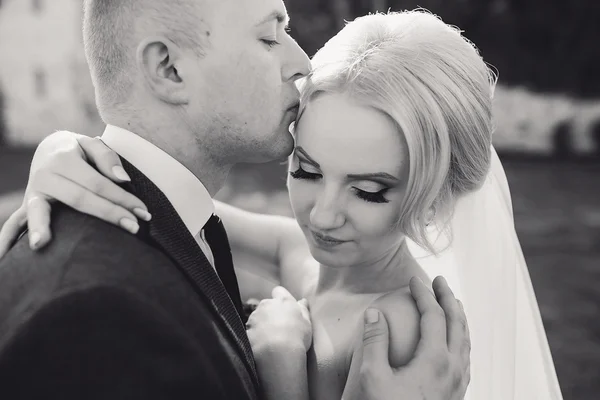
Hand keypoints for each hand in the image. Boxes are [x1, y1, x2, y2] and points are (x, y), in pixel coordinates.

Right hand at [0, 131, 149, 257]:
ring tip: (42, 245)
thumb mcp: (91, 144)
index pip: (98, 183)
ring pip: (40, 210)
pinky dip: (7, 239)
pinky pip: (14, 223)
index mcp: (63, 158)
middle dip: (109, 214)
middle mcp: (45, 175)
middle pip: (79, 199)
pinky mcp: (28, 206)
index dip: (123, 198)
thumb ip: (107, 157)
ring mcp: (33, 192)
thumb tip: (122, 179)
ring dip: (41, 227)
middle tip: (134, 228)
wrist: (48, 149)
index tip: (144, 213)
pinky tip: (5, 256)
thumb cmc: (78, 151)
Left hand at [245, 286, 311, 359]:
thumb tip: (301, 301)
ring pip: (257, 316)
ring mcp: (255, 316)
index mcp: (283, 300)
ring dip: (262, 322)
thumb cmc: (297, 337)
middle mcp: (267, 304)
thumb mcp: (307, 323)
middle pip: (267, 304)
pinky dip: (255, 334)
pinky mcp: (247, 328)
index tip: (285, 308)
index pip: (278, 291)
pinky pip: (251, 328)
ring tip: (270, 338)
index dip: (280, 298)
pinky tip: (262, 344)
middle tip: (279, 326)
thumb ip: (303, 309)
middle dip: (270, 312)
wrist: (278, 354)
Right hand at [357, 276, 469, 399]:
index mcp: (435, 361)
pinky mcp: (456, 395)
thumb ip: (375, 342)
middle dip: (448, 299)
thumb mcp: (371, 377)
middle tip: (439, 281)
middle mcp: (453, 369)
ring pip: (466, 341)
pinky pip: (465, 357)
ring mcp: (458, 384)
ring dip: (459, 318)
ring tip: (452, 304)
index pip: (434, 316)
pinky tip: (454, 342)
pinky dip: (461, 338)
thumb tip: (375, 313)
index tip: (414, 281)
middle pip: (457, 324)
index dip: (424, 295)